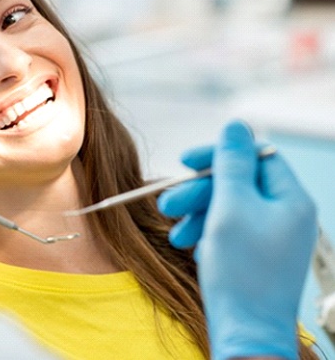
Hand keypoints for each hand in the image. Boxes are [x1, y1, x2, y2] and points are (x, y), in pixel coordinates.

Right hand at [158, 121, 317, 358]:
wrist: (245, 332)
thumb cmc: (240, 271)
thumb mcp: (231, 207)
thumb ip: (232, 162)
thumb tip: (235, 124)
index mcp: (290, 199)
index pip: (256, 156)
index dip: (219, 155)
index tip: (185, 161)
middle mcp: (285, 215)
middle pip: (238, 183)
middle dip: (199, 191)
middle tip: (167, 204)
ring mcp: (271, 236)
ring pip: (228, 207)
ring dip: (196, 214)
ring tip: (175, 233)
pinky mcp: (255, 255)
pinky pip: (228, 230)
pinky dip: (205, 233)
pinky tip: (190, 247)